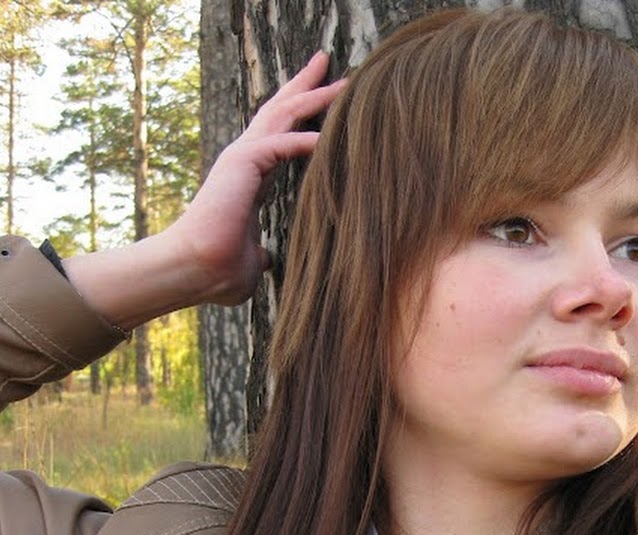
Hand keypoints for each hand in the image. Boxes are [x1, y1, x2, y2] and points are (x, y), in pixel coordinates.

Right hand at [64, 53, 344, 329]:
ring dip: (313, 96)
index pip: (280, 135)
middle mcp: (246, 160)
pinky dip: (307, 137)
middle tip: (330, 64)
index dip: (301, 116)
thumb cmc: (219, 270)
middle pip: (280, 111)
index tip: (324, 101)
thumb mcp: (252, 259)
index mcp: (251, 178)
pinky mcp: (241, 163)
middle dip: (306, 86)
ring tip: (342, 80)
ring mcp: (242, 158)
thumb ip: (260, 251)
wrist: (198, 271)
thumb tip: (265, 259)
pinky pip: (282, 141)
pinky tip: (333, 133)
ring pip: (283, 114)